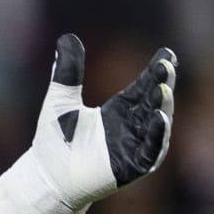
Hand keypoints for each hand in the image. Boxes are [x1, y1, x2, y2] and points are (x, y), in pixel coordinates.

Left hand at [0, 34, 176, 213]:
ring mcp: (134, 146)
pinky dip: (157, 135)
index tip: (167, 53)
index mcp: (119, 110)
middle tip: (167, 65)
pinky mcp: (131, 166)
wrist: (46, 176)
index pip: (143, 86)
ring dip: (162, 106)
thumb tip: (66, 37)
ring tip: (163, 88)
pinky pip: (150, 150)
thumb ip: (67, 71)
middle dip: (162, 83)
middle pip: (153, 101)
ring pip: (157, 123)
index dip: (156, 71)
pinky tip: (160, 118)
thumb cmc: (54, 141)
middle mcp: (132, 126)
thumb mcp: (60, 101)